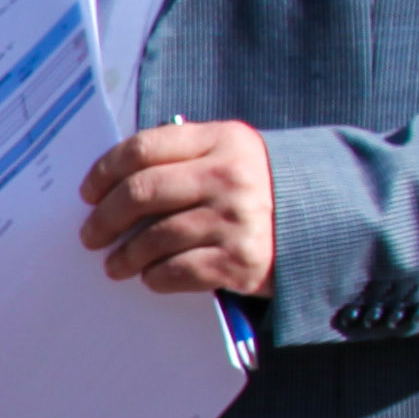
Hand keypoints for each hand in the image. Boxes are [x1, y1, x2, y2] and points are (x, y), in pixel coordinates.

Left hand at [80, 120, 277, 296]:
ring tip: (114, 264)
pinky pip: (178, 271)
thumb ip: (185, 157)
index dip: (104, 171)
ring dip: (124, 256)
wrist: (330, 223)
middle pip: (141, 192)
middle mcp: (228, 176)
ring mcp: (236, 219)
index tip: (88, 193)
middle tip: (91, 235)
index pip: (144, 148)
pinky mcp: (241, 262)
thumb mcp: (234, 154)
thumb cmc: (265, 189)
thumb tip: (114, 184)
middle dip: (105, 218)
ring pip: (155, 237)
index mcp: (222, 140)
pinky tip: (149, 277)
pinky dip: (155, 277)